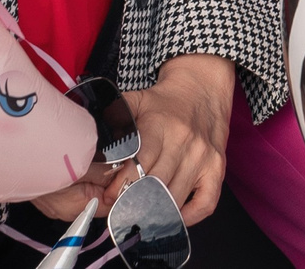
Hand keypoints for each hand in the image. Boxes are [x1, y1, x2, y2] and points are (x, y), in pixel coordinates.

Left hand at [122, 54, 235, 223]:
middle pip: (156, 184)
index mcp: (161, 125)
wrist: (203, 86)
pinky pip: (206, 203)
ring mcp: (204, 157)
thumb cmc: (165, 101)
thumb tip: (87, 133)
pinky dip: (189, 216)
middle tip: (119, 212)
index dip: (122, 184)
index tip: (109, 196)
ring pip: (177, 196)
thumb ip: (113, 116)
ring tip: (139, 218)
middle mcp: (185, 142)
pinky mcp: (217, 168)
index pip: (140, 163)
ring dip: (156, 212)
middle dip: (134, 202)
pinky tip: (173, 216)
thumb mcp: (137, 99)